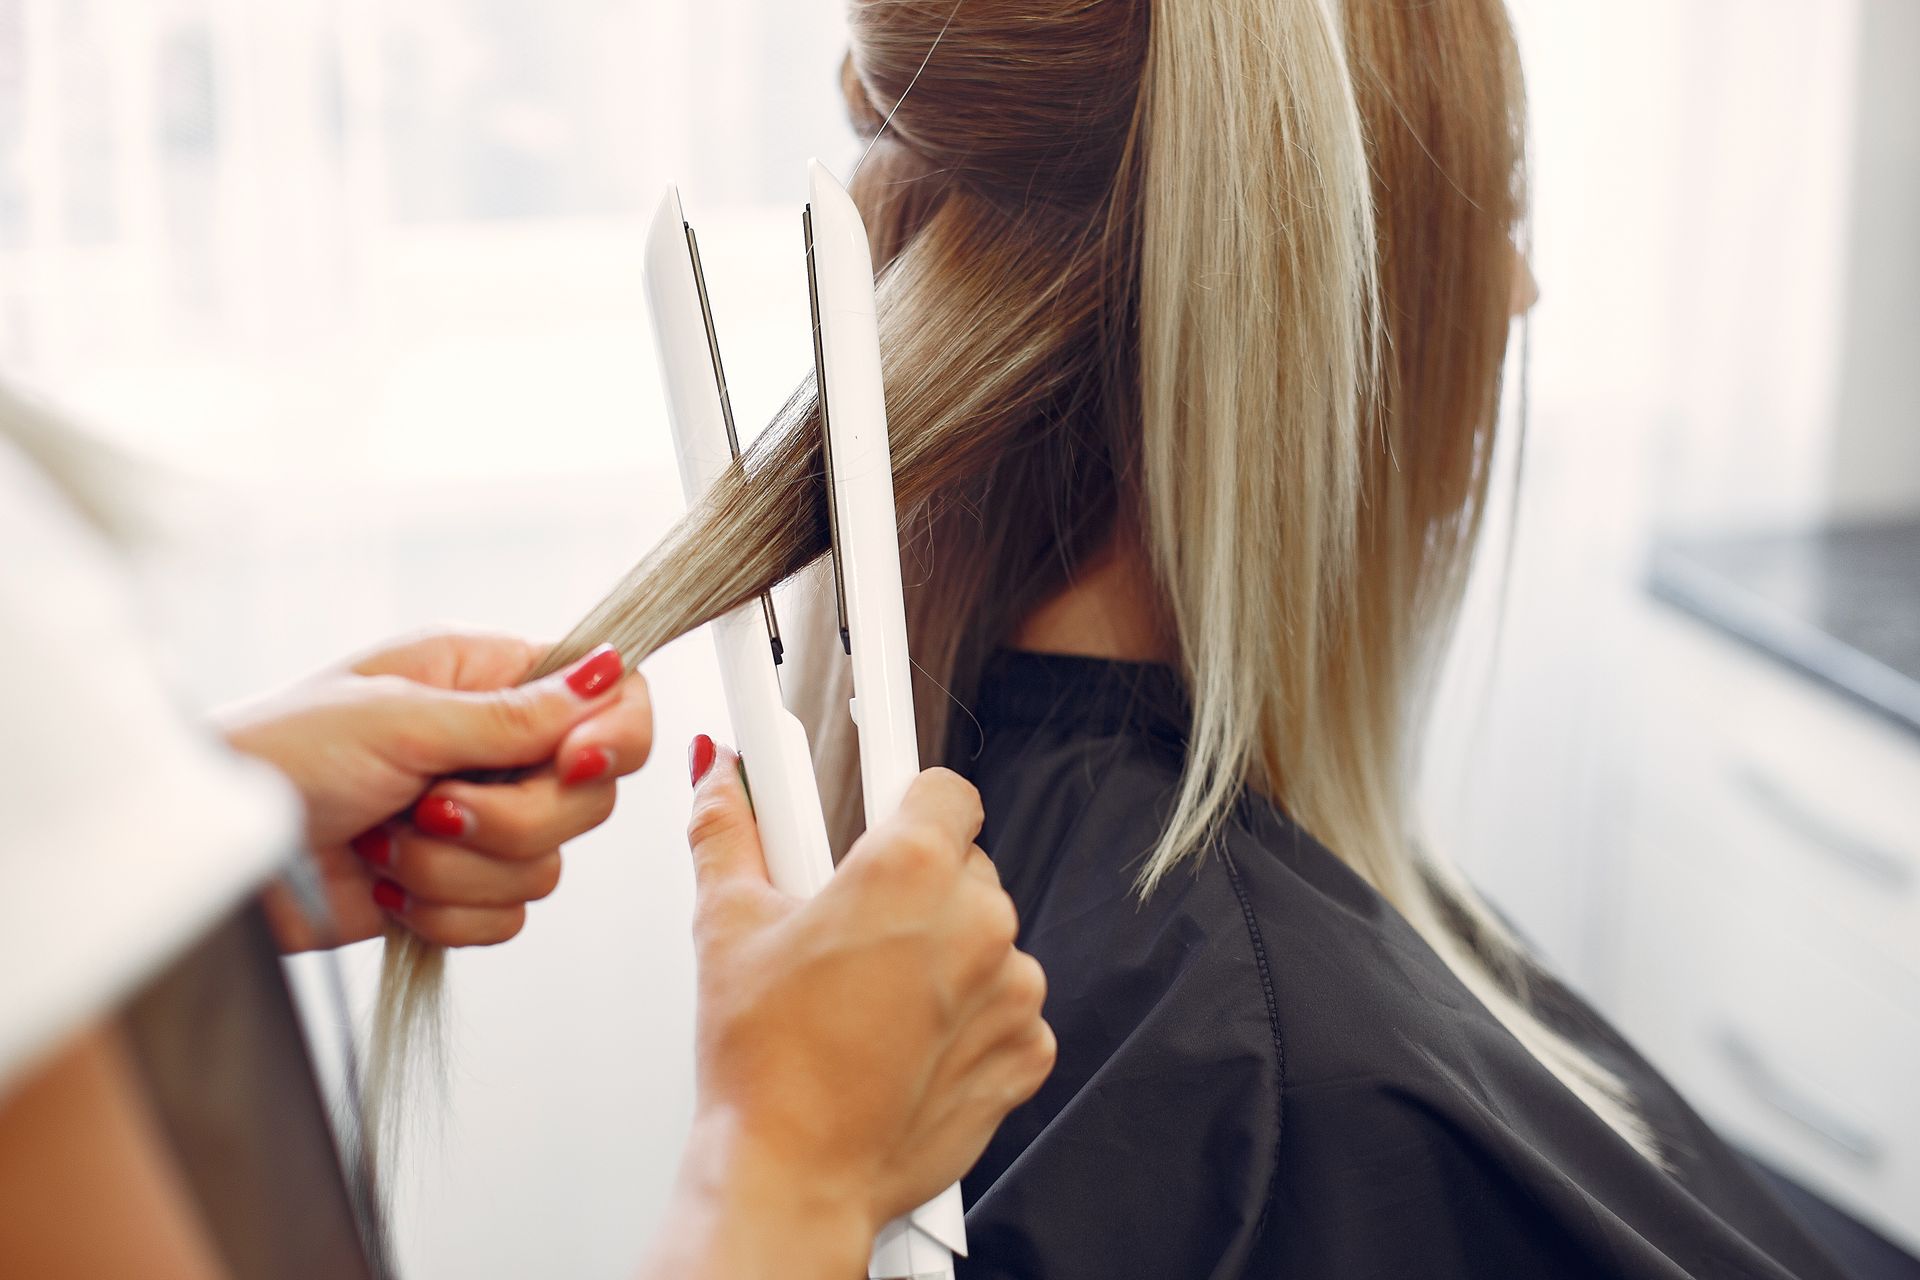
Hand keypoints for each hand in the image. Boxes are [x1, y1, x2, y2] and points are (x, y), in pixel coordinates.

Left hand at [217, 630, 651, 951]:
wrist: (221, 858)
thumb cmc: (280, 756)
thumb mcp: (399, 720)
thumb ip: (513, 714)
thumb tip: (611, 671)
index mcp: (488, 678)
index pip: (613, 697)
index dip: (614, 736)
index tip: (575, 763)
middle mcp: (496, 747)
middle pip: (590, 797)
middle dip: (511, 819)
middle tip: (432, 808)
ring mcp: (479, 820)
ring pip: (547, 866)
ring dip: (458, 871)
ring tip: (385, 843)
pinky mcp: (456, 888)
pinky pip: (507, 917)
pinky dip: (444, 913)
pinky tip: (385, 886)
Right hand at [642, 741, 1054, 1279]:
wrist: (793, 1176)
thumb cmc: (763, 1065)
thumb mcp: (727, 925)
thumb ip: (728, 830)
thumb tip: (720, 778)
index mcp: (909, 869)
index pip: (944, 790)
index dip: (909, 805)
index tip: (887, 821)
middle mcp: (977, 921)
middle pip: (964, 867)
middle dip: (915, 890)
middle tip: (853, 935)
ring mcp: (1013, 989)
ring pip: (988, 939)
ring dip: (945, 957)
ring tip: (872, 1003)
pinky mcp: (1027, 1049)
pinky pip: (1010, 1007)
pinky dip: (970, 1019)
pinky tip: (906, 1043)